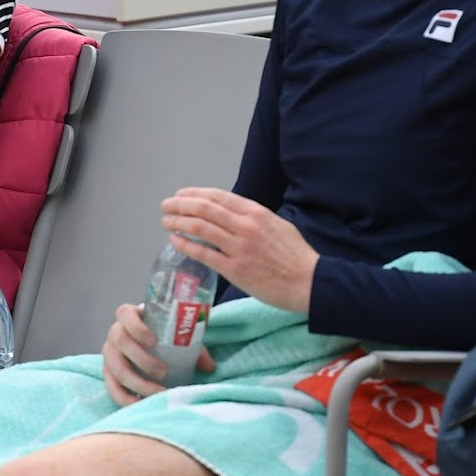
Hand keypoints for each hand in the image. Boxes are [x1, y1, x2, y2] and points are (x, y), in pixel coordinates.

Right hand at [100, 301, 214, 406]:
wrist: (147, 344)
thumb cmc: (163, 335)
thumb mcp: (176, 334)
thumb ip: (192, 346)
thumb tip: (210, 367)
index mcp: (129, 316)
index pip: (125, 314)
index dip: (136, 327)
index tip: (153, 340)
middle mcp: (114, 333)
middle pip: (120, 341)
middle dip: (141, 358)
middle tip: (163, 372)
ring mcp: (109, 354)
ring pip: (115, 368)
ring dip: (137, 383)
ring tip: (158, 392)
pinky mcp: (108, 374)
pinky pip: (112, 387)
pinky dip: (125, 398)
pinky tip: (141, 404)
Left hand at [162, 188, 320, 313]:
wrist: (310, 281)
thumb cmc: (297, 255)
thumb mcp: (277, 225)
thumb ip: (254, 218)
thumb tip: (234, 216)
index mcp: (255, 212)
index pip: (218, 197)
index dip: (195, 193)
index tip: (181, 194)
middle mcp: (244, 226)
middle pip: (204, 209)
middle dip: (180, 205)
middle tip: (166, 206)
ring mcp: (238, 247)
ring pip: (200, 228)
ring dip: (178, 222)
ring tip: (166, 221)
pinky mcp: (234, 269)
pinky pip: (203, 254)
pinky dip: (185, 244)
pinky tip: (174, 240)